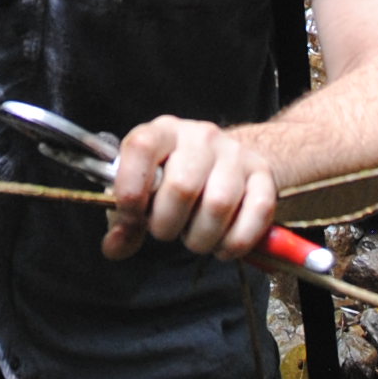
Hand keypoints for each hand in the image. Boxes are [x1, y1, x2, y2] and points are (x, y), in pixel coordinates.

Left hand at [104, 116, 281, 262]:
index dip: (130, 189)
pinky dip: (235, 243)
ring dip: (200, 238)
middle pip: (182, 187)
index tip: (130, 216)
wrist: (225, 162)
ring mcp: (235, 154)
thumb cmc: (174, 179)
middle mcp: (200, 136)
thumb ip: (125, 221)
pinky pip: (256, 215)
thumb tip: (114, 246)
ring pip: (218, 205)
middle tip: (166, 231)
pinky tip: (222, 245)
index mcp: (162, 132)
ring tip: (194, 237)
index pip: (141, 148)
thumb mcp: (142, 191)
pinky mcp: (263, 175)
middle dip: (167, 225)